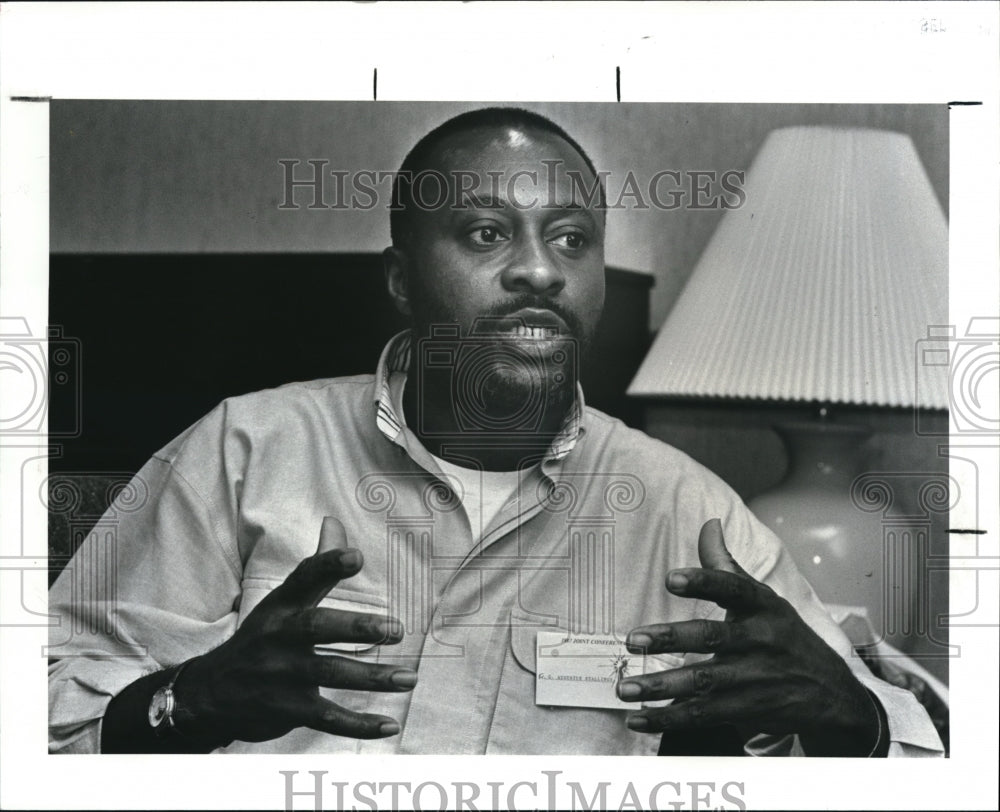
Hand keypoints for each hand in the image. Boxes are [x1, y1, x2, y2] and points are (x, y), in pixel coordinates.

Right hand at [175, 517, 415, 746]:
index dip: (327, 565)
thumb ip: (315, 567)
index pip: (303, 579)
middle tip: (397, 629)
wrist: (210, 694)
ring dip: (372, 677)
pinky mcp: (286, 709)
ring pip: (329, 673)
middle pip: (316, 628)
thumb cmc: (262, 638)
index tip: (355, 556)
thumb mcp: (281, 601)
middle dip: (357, 628)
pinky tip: (390, 725)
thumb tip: (335, 524)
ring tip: (409, 678)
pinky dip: (358, 724)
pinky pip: (326, 717)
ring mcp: (280, 675)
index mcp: (280, 606)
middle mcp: (278, 637)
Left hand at [620, 518, 880, 755]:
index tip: (671, 578)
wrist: (832, 695)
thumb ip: (727, 567)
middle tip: (632, 640)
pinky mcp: (747, 710)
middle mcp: (761, 641)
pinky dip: (668, 718)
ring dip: (660, 686)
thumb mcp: (765, 600)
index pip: (734, 588)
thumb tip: (708, 524)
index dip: (703, 581)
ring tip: (624, 687)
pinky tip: (637, 718)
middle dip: (670, 639)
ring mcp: (755, 679)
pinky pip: (703, 716)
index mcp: (764, 606)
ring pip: (703, 682)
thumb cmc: (784, 636)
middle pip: (712, 638)